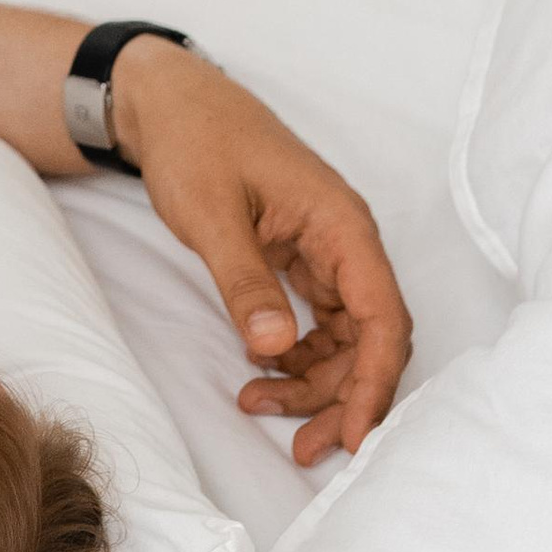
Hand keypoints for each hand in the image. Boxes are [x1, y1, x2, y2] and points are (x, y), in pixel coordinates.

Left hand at [109, 40, 410, 463]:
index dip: (376, 383)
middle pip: (370, 338)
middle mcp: (346, 241)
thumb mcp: (210, 214)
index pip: (384, 318)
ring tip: (259, 406)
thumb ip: (244, 281)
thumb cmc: (193, 141)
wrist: (167, 101)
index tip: (358, 437)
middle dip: (343, 398)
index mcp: (342, 225)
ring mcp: (325, 251)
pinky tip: (256, 372)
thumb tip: (275, 346)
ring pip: (342, 337)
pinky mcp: (300, 259)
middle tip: (302, 449)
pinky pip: (314, 322)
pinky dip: (293, 355)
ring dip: (313, 382)